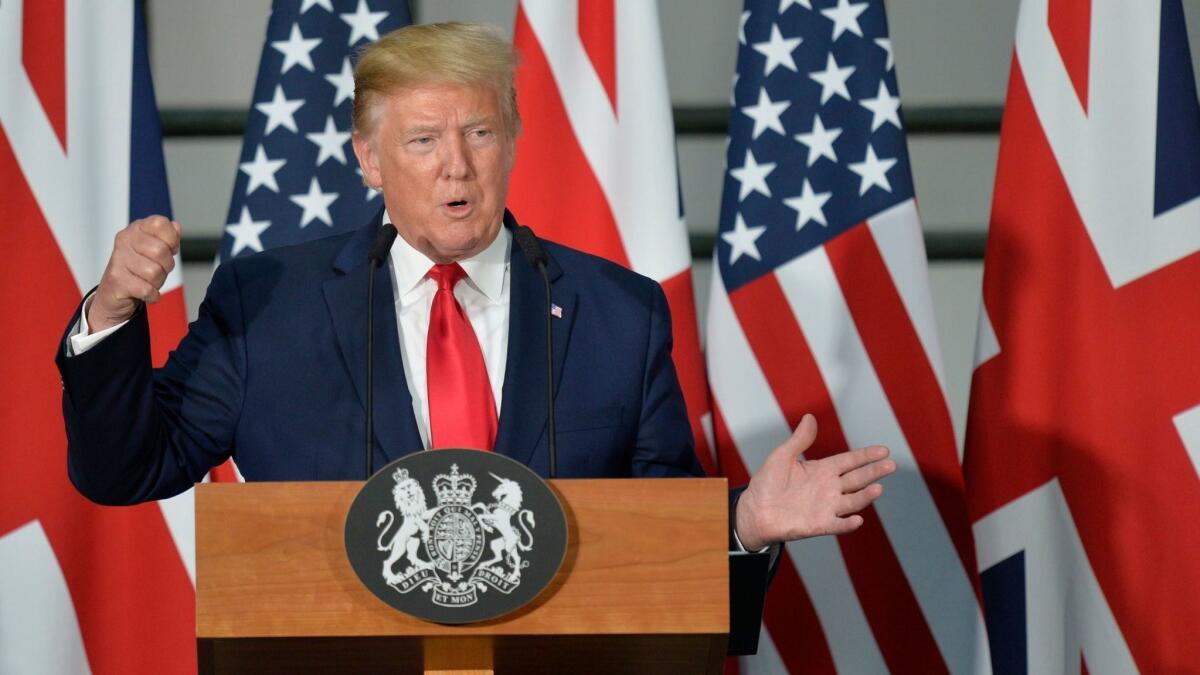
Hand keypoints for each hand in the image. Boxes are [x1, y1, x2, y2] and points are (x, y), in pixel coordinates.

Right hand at [87, 215, 181, 331]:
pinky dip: (152, 294)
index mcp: (136, 229)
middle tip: (158, 269)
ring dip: (158, 281)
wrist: (113, 292)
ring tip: (148, 280)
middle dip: (167, 265)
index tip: (168, 249)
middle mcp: (125, 240)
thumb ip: (168, 237)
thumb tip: (175, 227)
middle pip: (160, 251)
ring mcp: (118, 259)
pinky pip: (147, 289)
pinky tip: (145, 291)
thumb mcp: (155, 249)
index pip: (160, 224)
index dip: (172, 239)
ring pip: (155, 272)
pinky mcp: (116, 279)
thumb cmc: (138, 269)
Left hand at [735, 414, 894, 550]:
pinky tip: (858, 520)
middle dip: (874, 472)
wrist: (755, 510)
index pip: (850, 461)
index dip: (866, 456)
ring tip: (878, 488)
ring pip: (852, 501)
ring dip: (865, 496)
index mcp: (823, 470)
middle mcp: (829, 488)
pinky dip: (848, 524)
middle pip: (857, 479)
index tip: (884, 450)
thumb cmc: (767, 483)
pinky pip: (837, 525)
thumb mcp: (782, 456)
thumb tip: (810, 417)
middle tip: (890, 465)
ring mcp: (826, 507)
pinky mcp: (819, 524)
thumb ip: (799, 440)